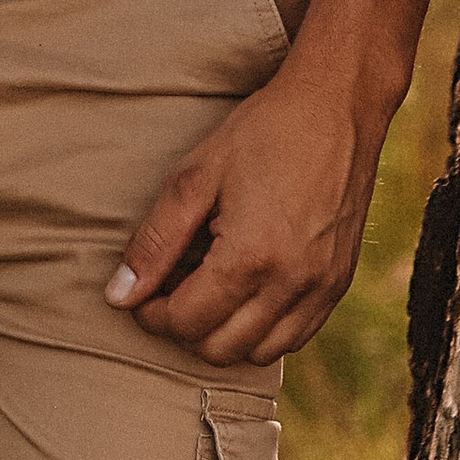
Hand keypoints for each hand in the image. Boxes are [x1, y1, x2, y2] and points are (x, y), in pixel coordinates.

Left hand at [106, 44, 382, 362]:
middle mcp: (291, 284)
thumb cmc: (262, 132)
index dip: (151, 313)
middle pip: (219, 349)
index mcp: (251, 257)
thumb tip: (119, 295)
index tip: (141, 291)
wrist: (336, 106)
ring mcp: (322, 288)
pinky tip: (246, 290)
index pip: (186, 322)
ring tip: (207, 288)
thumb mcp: (196, 175)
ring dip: (224, 334)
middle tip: (169, 288)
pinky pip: (295, 337)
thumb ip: (156, 241)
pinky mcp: (340, 284)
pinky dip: (263, 329)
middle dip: (184, 327)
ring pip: (258, 353)